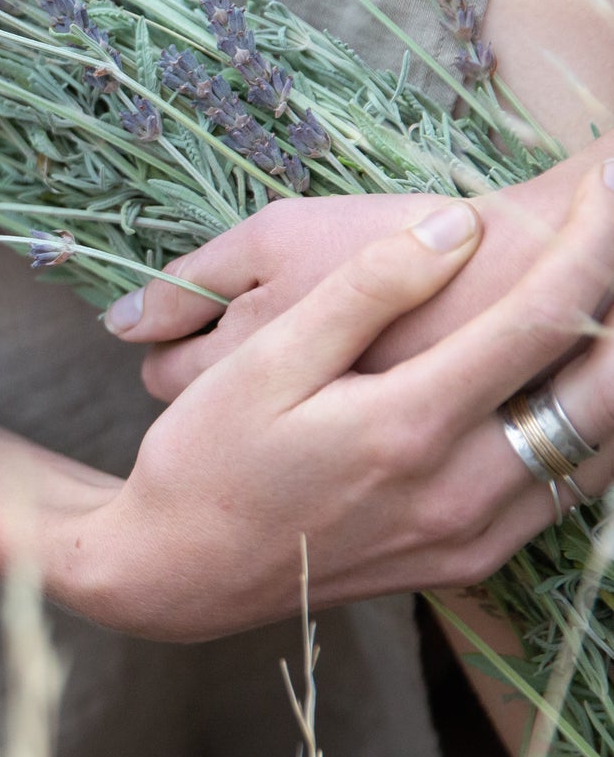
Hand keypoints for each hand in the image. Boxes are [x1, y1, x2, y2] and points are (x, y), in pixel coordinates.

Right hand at [66, 162, 613, 640]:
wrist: (184, 572)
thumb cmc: (208, 457)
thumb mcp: (265, 363)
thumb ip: (362, 293)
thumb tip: (451, 227)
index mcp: (410, 424)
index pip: (539, 322)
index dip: (592, 246)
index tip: (613, 184)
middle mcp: (463, 489)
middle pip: (602, 392)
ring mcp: (473, 535)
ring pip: (597, 450)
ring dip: (613, 372)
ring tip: (605, 303)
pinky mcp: (468, 560)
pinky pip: (563, 493)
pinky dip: (589, 434)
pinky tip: (566, 388)